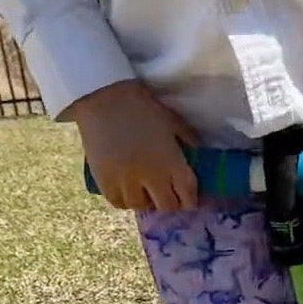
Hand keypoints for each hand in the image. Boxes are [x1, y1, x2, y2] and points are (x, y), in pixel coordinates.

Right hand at [65, 79, 198, 210]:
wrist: (103, 97)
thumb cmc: (142, 107)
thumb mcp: (172, 121)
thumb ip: (188, 141)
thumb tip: (199, 155)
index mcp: (172, 163)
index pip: (188, 196)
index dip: (190, 201)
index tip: (187, 198)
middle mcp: (152, 178)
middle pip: (166, 206)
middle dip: (170, 202)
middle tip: (165, 194)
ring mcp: (127, 182)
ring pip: (141, 206)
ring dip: (146, 201)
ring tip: (144, 190)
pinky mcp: (105, 181)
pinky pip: (118, 203)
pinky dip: (124, 200)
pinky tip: (126, 190)